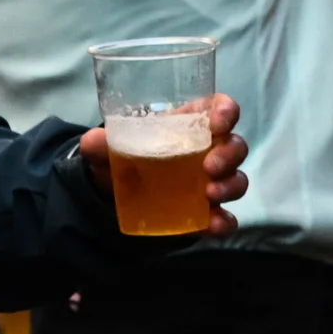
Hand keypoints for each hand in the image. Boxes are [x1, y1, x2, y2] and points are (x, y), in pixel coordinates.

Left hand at [74, 94, 254, 235]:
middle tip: (209, 167)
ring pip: (237, 178)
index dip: (226, 111)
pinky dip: (225, 221)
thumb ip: (100, 143)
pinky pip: (227, 216)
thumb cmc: (123, 158)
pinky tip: (214, 225)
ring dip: (230, 185)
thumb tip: (94, 141)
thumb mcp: (107, 149)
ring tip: (210, 195)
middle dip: (229, 154)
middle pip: (235, 145)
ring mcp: (211, 183)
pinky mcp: (207, 212)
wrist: (116, 196)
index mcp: (189, 124)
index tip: (220, 121)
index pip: (219, 108)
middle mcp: (208, 150)